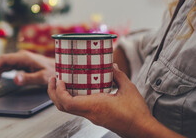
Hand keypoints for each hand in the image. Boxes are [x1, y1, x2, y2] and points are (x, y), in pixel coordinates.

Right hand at [0, 50, 54, 90]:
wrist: (60, 67)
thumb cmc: (53, 72)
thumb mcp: (42, 78)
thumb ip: (28, 78)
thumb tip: (15, 79)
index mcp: (24, 58)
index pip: (4, 60)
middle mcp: (21, 57)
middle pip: (1, 63)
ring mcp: (21, 59)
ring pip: (3, 65)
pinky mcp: (22, 63)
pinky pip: (7, 67)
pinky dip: (0, 73)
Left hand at [48, 63, 183, 137]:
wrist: (142, 130)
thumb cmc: (136, 113)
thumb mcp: (129, 88)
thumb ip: (118, 75)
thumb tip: (111, 66)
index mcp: (95, 106)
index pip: (68, 102)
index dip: (59, 91)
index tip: (59, 80)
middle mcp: (91, 113)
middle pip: (63, 107)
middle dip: (54, 93)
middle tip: (53, 79)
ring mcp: (92, 117)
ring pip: (69, 109)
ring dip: (61, 96)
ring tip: (62, 83)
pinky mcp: (95, 117)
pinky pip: (78, 109)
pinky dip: (72, 99)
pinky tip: (77, 89)